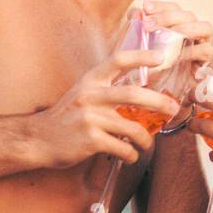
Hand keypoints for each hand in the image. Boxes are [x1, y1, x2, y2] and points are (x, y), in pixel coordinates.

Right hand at [35, 47, 179, 166]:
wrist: (38, 139)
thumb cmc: (66, 117)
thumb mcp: (82, 94)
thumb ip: (105, 89)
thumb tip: (141, 93)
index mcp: (91, 81)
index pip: (117, 60)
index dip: (140, 56)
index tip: (161, 56)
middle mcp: (91, 96)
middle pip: (132, 94)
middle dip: (158, 101)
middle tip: (173, 108)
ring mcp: (90, 118)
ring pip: (132, 127)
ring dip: (145, 139)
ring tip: (147, 144)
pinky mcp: (90, 140)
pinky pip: (122, 147)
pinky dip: (131, 154)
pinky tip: (130, 156)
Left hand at [124, 0, 212, 65]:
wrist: (157, 97)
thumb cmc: (148, 69)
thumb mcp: (138, 47)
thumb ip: (136, 28)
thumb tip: (136, 12)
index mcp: (178, 25)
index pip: (173, 8)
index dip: (160, 5)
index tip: (145, 8)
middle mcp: (194, 32)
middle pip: (188, 14)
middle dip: (169, 16)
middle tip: (149, 25)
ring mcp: (204, 45)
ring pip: (205, 27)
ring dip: (186, 28)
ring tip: (167, 36)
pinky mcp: (209, 61)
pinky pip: (206, 50)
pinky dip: (191, 51)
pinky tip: (177, 56)